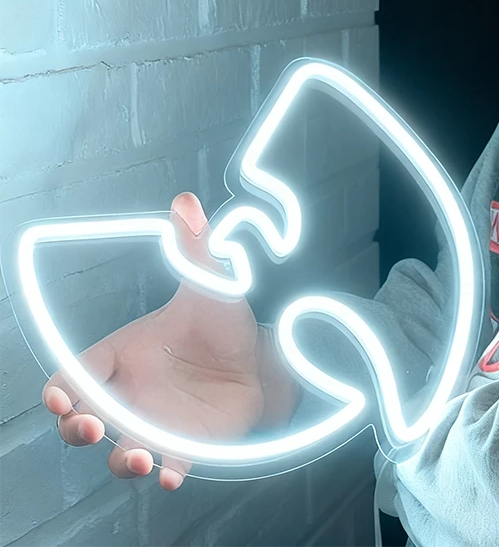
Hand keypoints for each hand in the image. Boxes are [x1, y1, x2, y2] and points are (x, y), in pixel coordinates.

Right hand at [42, 192, 299, 489]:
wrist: (259, 357)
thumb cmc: (222, 322)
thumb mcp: (210, 284)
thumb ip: (194, 248)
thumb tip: (187, 201)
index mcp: (125, 355)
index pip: (78, 374)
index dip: (62, 389)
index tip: (61, 397)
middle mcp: (132, 393)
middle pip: (83, 419)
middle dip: (76, 427)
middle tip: (88, 425)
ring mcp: (156, 423)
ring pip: (119, 450)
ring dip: (119, 458)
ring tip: (134, 456)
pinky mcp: (185, 445)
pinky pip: (167, 466)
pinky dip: (165, 474)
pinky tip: (170, 475)